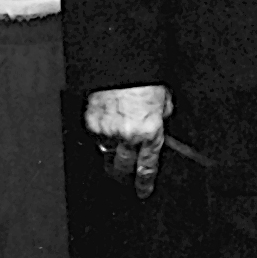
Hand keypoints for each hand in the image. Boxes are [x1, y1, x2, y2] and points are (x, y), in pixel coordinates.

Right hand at [86, 84, 172, 198]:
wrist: (122, 65)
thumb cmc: (145, 80)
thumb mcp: (164, 99)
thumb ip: (162, 117)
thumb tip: (161, 125)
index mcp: (150, 133)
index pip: (147, 167)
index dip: (144, 183)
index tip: (143, 192)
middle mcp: (128, 136)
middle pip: (122, 169)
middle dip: (124, 176)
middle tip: (125, 177)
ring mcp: (107, 131)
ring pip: (106, 155)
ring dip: (111, 156)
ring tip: (115, 152)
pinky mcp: (92, 123)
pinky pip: (95, 138)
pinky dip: (100, 136)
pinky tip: (105, 128)